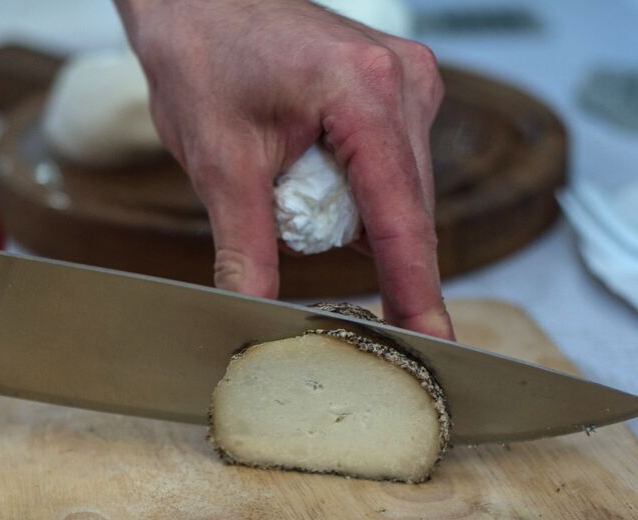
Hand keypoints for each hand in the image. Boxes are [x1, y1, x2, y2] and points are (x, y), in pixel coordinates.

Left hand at [115, 0, 452, 338]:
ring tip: (287, 187)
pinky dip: (352, 192)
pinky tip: (307, 176)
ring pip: (398, 193)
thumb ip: (244, 247)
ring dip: (352, 217)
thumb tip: (252, 314)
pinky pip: (390, 168)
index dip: (415, 291)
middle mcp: (404, 82)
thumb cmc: (205, 55)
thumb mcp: (219, 164)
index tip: (433, 344)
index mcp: (366, 93)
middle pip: (406, 212)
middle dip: (368, 256)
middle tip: (328, 289)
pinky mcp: (398, 88)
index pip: (402, 218)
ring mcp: (408, 82)